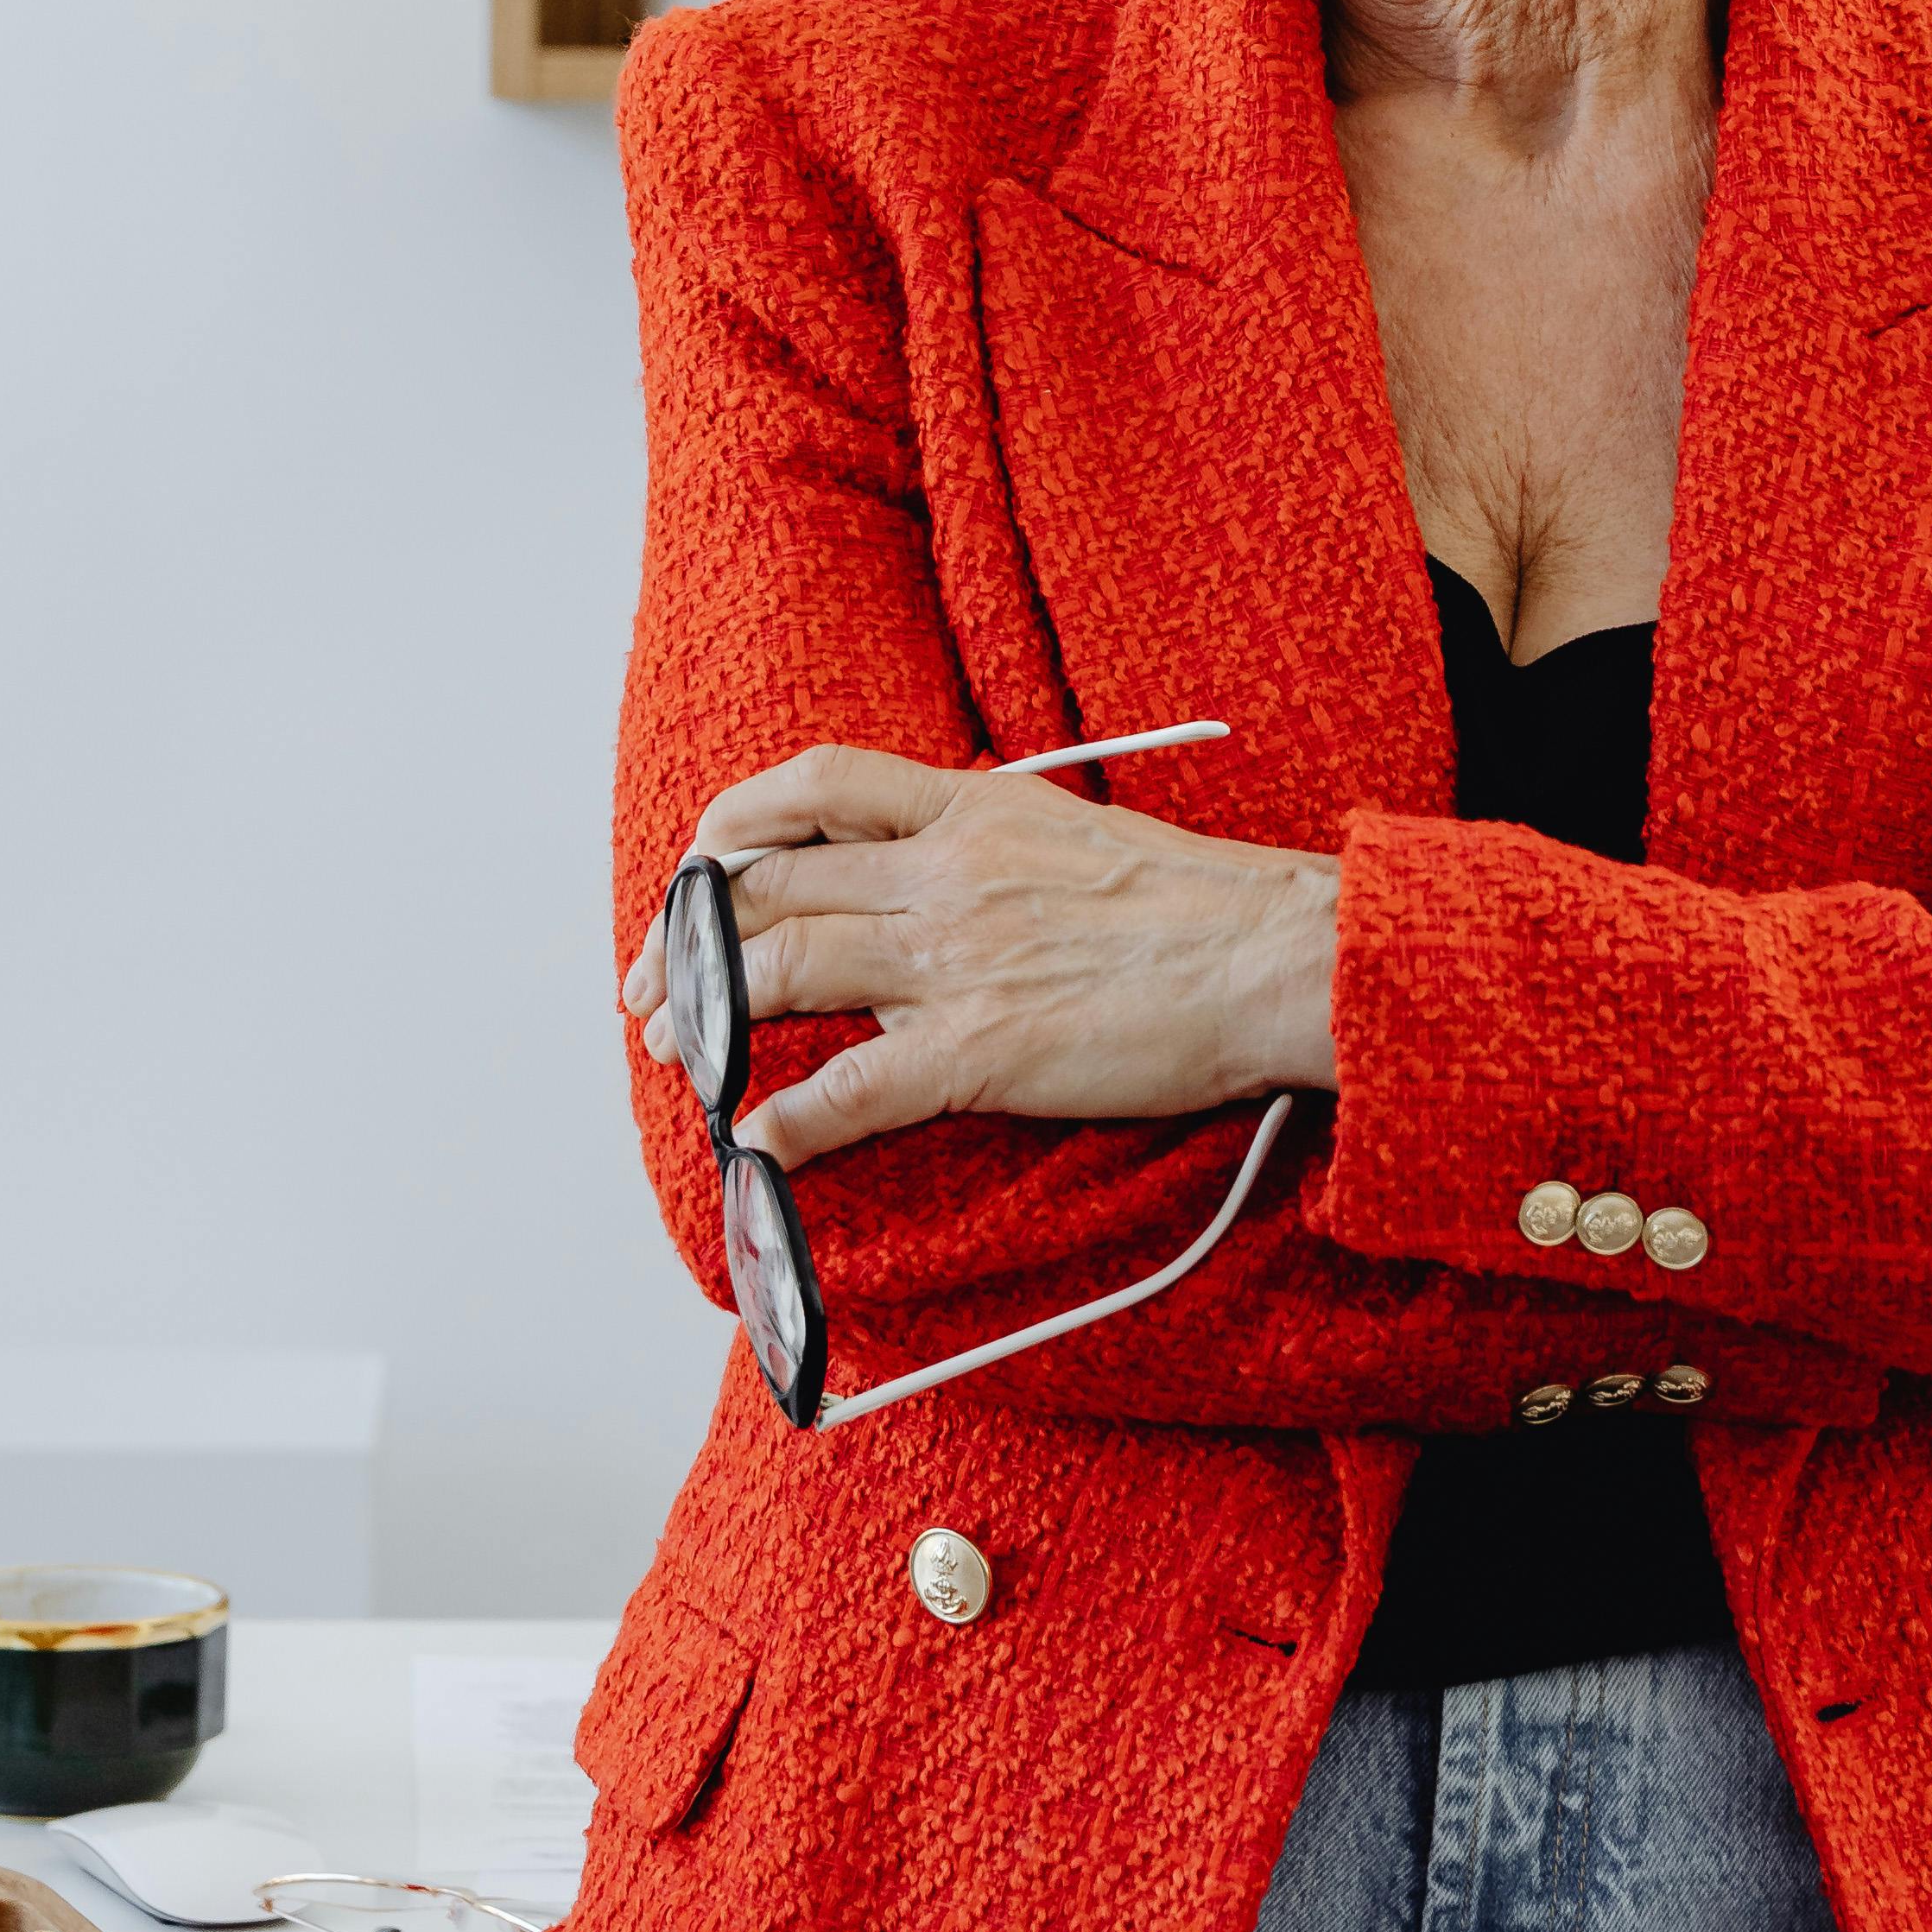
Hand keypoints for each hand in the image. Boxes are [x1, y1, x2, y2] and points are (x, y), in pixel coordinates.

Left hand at [627, 745, 1341, 1166]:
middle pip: (770, 887)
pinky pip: (851, 1088)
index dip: (732, 825)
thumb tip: (943, 868)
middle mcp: (945, 871)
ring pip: (784, 970)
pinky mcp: (981, 1051)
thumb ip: (997, 845)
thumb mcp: (1080, 833)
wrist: (1282, 956)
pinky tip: (750, 1146)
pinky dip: (785, 1121)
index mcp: (974, 806)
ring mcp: (956, 959)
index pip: (815, 786)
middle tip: (649, 991)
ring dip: (706, 1017)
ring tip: (672, 1057)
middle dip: (687, 940)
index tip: (698, 869)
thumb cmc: (1205, 907)